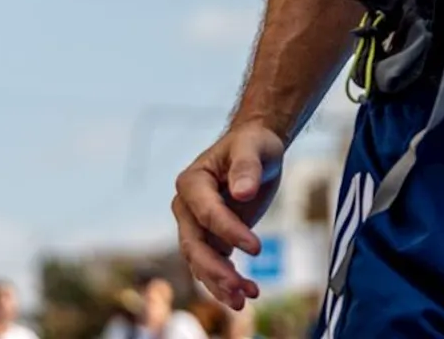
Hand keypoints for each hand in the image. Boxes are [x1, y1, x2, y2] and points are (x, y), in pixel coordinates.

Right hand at [173, 120, 285, 308]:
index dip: (229, 231)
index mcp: (191, 183)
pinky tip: (246, 293)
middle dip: (216, 270)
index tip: (257, 247)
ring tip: (244, 299)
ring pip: (200, 262)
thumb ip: (246, 167)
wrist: (254, 150)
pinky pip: (212, 264)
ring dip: (219, 284)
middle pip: (194, 245)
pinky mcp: (210, 238)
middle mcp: (186, 207)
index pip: (207, 214)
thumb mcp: (253, 147)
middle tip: (241, 289)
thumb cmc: (252, 144)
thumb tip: (242, 192)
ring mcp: (195, 226)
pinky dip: (226, 281)